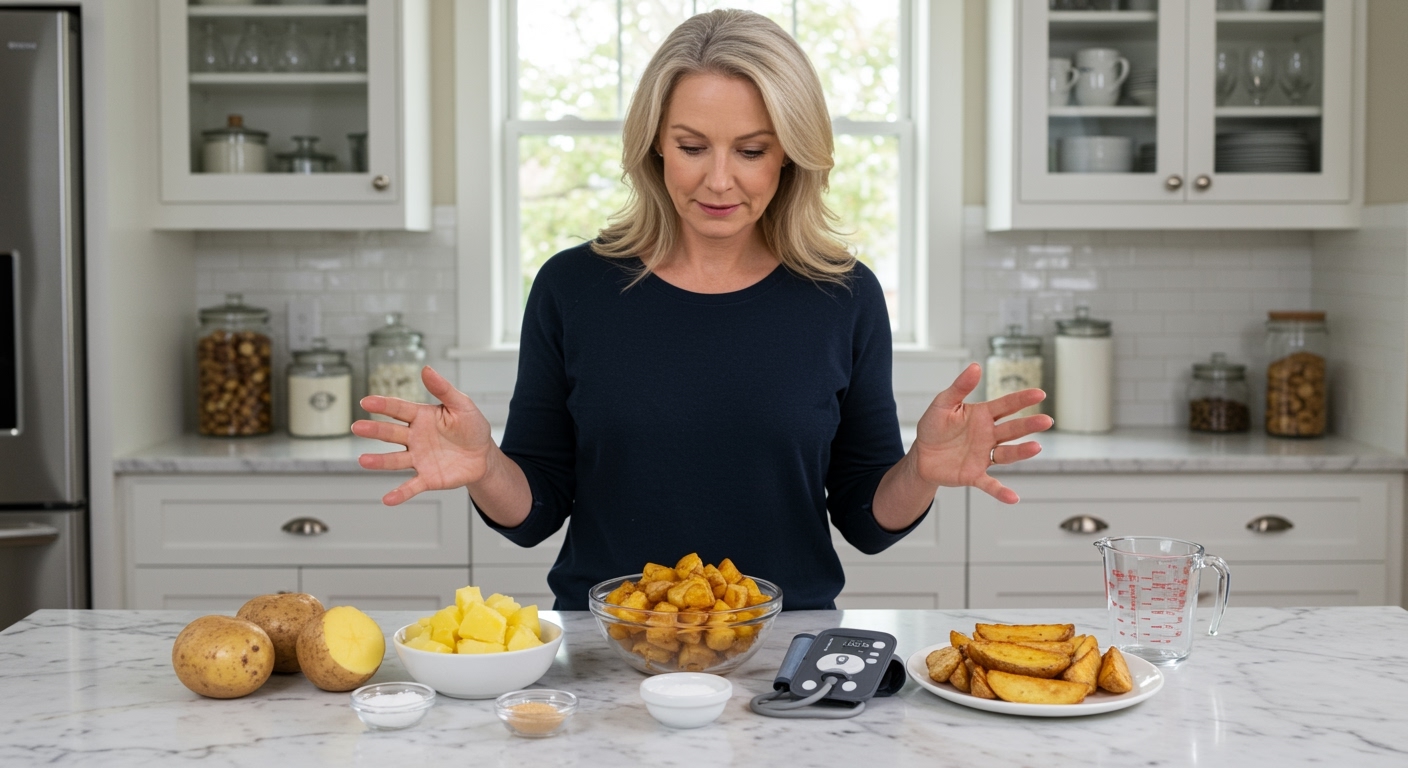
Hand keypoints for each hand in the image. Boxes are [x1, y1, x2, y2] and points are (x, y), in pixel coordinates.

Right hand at [352, 366, 494, 505]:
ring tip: (363, 460)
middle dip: (373, 430)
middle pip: (390, 433)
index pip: (398, 409)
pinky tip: (387, 499)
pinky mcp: (427, 478)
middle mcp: (414, 438)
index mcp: (421, 417)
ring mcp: (418, 458)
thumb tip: (426, 369)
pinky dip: (400, 493)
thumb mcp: (462, 405)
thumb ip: (443, 389)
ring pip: (395, 460)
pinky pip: (411, 485)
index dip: (383, 405)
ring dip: (379, 461)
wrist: (483, 456)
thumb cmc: (471, 427)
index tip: (366, 401)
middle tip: (356, 427)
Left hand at [911, 363, 1052, 503]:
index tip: (1040, 394)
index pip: (1006, 405)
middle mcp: (988, 435)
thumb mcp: (942, 404)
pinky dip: (1000, 491)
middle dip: (1029, 425)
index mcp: (982, 416)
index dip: (1022, 399)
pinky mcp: (974, 475)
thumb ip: (959, 388)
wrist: (921, 456)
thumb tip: (975, 366)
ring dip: (1021, 452)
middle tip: (1046, 421)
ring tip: (1036, 448)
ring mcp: (984, 455)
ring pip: (1007, 454)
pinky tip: (1013, 498)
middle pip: (1012, 429)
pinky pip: (990, 483)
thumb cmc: (934, 428)